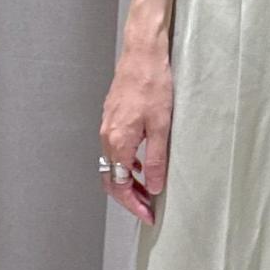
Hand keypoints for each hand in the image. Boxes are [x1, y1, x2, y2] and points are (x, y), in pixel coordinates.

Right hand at [99, 41, 173, 223]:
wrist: (142, 54)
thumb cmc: (153, 84)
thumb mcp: (161, 126)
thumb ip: (156, 159)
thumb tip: (154, 186)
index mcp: (118, 142)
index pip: (120, 185)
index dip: (134, 204)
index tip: (148, 215)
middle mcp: (107, 137)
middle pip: (112, 179)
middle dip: (128, 198)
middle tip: (147, 209)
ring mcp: (107, 127)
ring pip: (112, 165)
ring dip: (128, 182)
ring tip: (148, 190)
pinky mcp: (112, 118)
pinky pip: (114, 150)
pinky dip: (126, 164)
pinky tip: (142, 164)